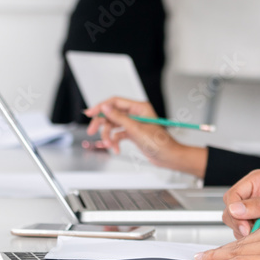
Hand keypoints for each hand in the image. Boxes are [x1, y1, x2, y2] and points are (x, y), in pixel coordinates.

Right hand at [84, 97, 206, 176]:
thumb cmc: (160, 143)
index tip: (90, 113)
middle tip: (91, 131)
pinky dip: (115, 142)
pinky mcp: (133, 133)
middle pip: (112, 114)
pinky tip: (116, 149)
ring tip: (108, 145)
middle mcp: (136, 114)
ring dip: (108, 136)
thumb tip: (105, 107)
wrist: (168, 157)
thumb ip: (119, 118)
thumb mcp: (136, 130)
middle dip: (102, 124)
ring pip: (113, 126)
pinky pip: (118, 135)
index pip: (115, 102)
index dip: (101, 107)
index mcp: (139, 107)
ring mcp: (134, 124)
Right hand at [221, 169, 259, 237]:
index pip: (232, 196)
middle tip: (254, 233)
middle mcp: (253, 191)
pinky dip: (251, 236)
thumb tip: (237, 208)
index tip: (246, 227)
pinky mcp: (256, 219)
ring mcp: (253, 206)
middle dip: (240, 224)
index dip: (235, 212)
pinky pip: (243, 230)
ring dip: (246, 231)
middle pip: (230, 209)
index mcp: (258, 180)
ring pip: (235, 221)